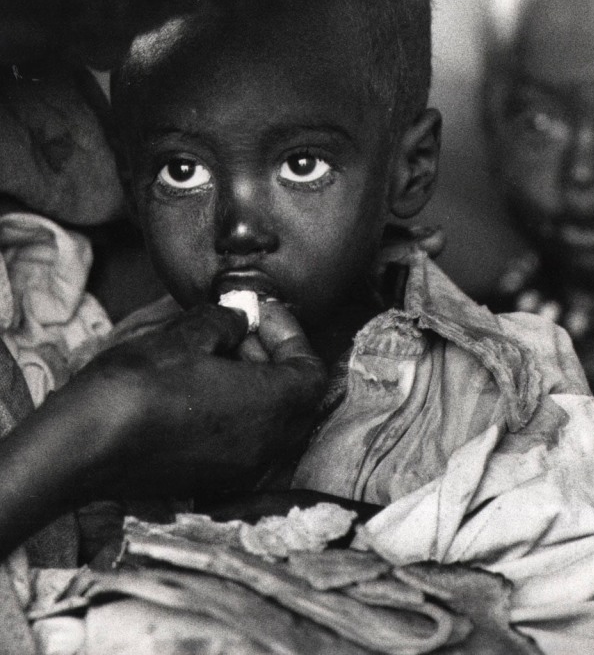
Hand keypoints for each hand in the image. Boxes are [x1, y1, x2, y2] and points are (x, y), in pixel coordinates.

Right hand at [0, 303, 325, 557]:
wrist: (80, 448)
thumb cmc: (136, 388)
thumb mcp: (187, 335)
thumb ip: (226, 322)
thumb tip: (239, 319)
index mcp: (271, 409)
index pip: (311, 369)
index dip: (289, 333)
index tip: (257, 312)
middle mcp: (266, 447)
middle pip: (294, 397)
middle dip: (271, 356)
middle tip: (237, 328)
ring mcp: (239, 471)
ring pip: (269, 420)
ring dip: (252, 382)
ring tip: (212, 353)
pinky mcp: (211, 482)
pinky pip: (243, 441)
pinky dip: (234, 410)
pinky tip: (196, 387)